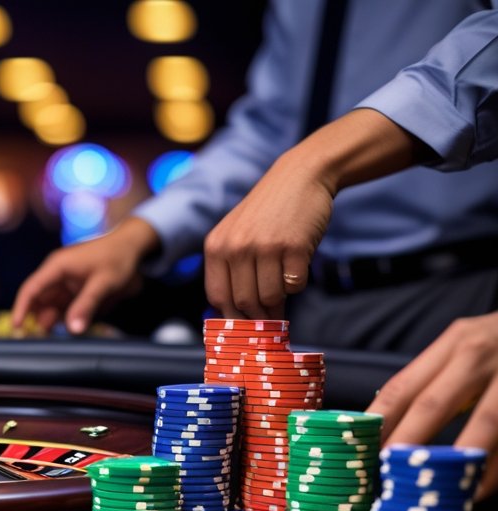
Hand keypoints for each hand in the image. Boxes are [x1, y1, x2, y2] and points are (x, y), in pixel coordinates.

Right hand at [10, 217, 158, 334]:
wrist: (132, 246)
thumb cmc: (118, 258)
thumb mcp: (104, 282)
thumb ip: (87, 305)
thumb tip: (73, 329)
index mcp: (57, 266)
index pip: (31, 289)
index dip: (21, 309)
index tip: (17, 327)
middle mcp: (56, 274)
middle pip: (38, 301)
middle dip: (38, 319)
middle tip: (42, 340)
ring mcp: (64, 282)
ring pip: (50, 307)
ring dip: (53, 321)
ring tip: (59, 334)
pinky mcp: (73, 289)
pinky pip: (63, 307)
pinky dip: (64, 318)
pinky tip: (73, 325)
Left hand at [203, 153, 331, 318]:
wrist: (300, 177)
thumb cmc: (268, 213)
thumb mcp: (236, 234)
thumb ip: (231, 269)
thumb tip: (237, 315)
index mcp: (216, 247)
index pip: (218, 297)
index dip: (233, 317)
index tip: (245, 326)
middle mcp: (236, 247)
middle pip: (244, 302)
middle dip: (259, 315)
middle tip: (272, 318)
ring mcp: (264, 246)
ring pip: (270, 297)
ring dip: (280, 300)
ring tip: (284, 285)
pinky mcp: (293, 246)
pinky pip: (294, 284)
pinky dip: (297, 283)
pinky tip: (297, 265)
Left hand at [367, 312, 497, 498]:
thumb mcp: (470, 349)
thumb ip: (438, 381)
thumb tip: (392, 428)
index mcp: (453, 344)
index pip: (402, 387)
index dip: (378, 424)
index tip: (360, 454)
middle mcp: (478, 356)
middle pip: (433, 405)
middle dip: (406, 446)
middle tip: (386, 480)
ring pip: (484, 422)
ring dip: (457, 462)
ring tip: (436, 493)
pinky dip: (496, 467)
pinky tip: (479, 488)